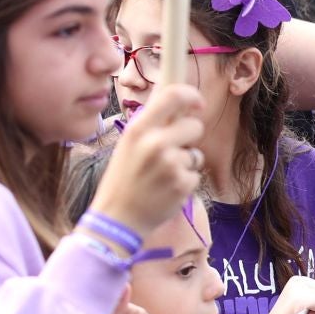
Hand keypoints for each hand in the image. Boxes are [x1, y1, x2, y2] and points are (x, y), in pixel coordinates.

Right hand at [91, 84, 205, 241]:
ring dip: (186, 163)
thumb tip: (178, 103)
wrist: (117, 218)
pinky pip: (196, 174)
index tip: (197, 104)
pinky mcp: (182, 184)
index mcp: (139, 129)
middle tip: (173, 151)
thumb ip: (151, 125)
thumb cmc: (123, 179)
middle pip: (194, 125)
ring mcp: (170, 164)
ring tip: (163, 175)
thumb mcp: (127, 144)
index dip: (192, 96)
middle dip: (190, 137)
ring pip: (196, 153)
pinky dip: (185, 182)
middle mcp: (155, 143)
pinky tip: (166, 189)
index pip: (174, 95)